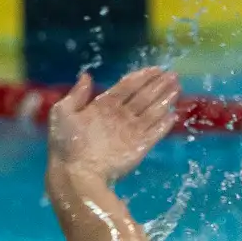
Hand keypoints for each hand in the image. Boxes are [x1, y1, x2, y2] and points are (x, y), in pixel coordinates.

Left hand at [46, 67, 181, 184]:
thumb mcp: (63, 112)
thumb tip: (86, 75)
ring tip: (177, 88)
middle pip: (143, 96)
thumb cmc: (66, 142)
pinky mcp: (139, 147)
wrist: (75, 172)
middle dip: (158, 85)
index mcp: (103, 106)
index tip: (157, 68)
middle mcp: (120, 116)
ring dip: (165, 99)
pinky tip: (174, 114)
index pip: (127, 86)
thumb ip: (77, 94)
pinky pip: (155, 132)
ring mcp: (131, 131)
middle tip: (173, 75)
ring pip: (152, 111)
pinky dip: (164, 124)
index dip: (142, 77)